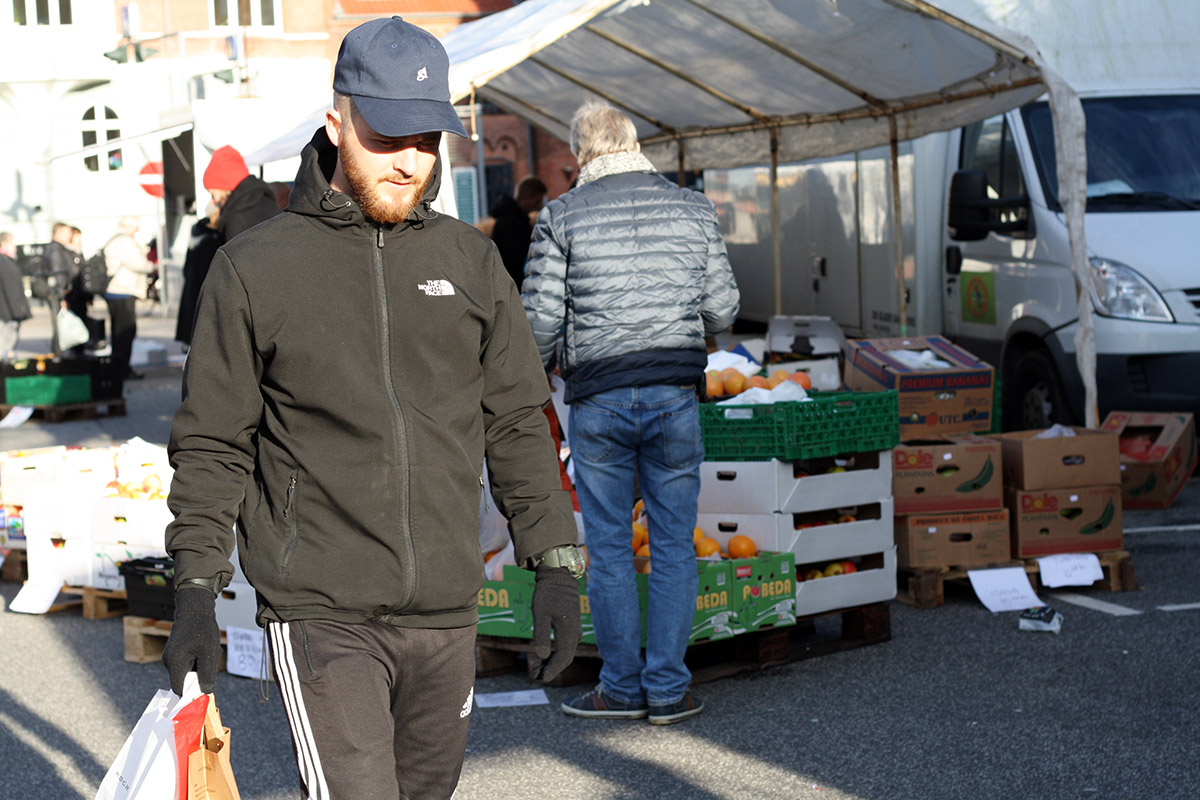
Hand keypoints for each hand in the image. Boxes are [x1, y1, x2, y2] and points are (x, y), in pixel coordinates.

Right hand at [162, 585, 221, 694]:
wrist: (194, 608)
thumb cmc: (202, 629)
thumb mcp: (209, 653)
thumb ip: (207, 674)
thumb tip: (206, 692)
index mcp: (175, 664)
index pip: (180, 690)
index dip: (192, 694)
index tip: (205, 691)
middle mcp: (169, 663)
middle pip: (186, 681)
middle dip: (201, 673)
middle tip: (211, 658)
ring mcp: (172, 658)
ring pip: (190, 671)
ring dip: (203, 665)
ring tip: (209, 649)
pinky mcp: (176, 653)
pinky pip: (190, 663)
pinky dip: (200, 658)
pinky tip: (205, 646)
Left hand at [529, 565, 580, 682]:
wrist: (559, 577)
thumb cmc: (548, 594)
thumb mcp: (540, 614)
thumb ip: (541, 635)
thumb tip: (541, 656)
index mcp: (568, 631)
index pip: (563, 658)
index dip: (552, 671)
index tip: (540, 678)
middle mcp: (575, 634)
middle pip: (566, 659)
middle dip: (551, 669)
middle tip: (535, 675)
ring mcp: (575, 631)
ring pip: (567, 653)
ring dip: (554, 663)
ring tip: (537, 668)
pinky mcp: (572, 628)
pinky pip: (566, 647)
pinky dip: (556, 655)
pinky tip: (545, 657)